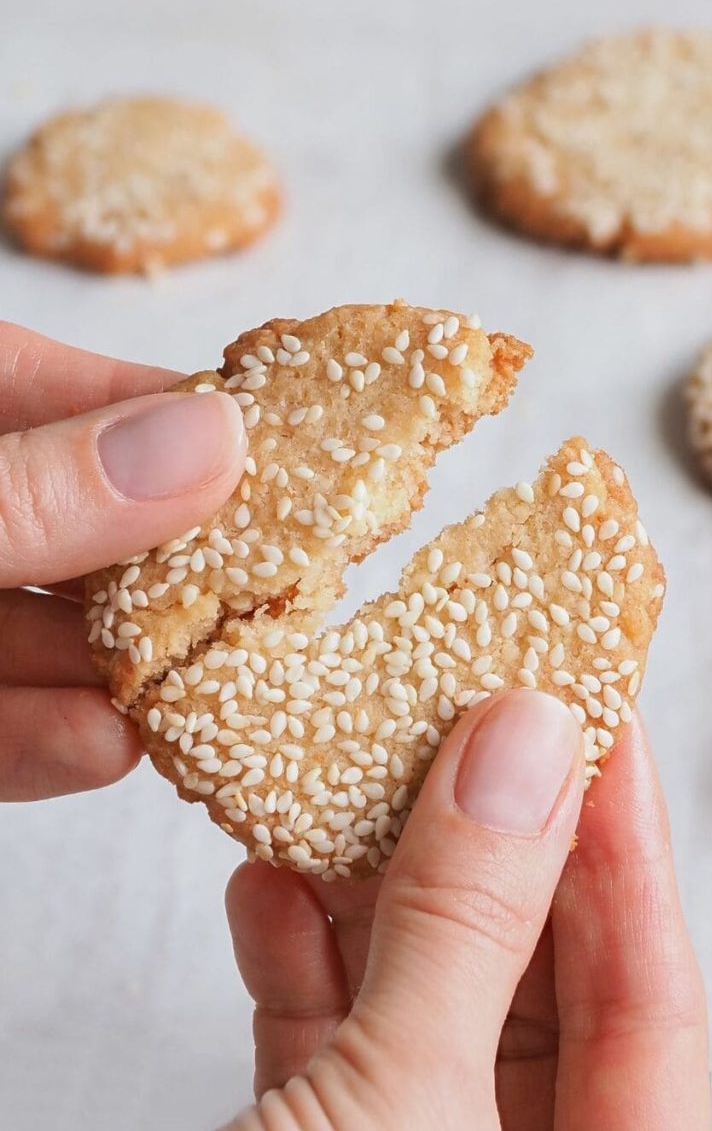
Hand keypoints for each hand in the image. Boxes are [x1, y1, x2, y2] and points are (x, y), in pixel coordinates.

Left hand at [0, 321, 245, 799]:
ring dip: (111, 669)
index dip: (150, 407)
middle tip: (264, 583)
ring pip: (29, 633)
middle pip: (62, 519)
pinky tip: (104, 748)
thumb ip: (36, 491)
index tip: (260, 442)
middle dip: (156, 560)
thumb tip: (210, 442)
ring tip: (203, 687)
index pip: (37, 382)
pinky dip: (38, 739)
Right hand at [223, 691, 711, 1130]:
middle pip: (533, 975)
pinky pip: (333, 1032)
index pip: (648, 997)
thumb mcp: (395, 1104)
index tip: (589, 715)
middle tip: (462, 722)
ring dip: (372, 886)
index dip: (623, 841)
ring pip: (424, 990)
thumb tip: (519, 754)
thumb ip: (462, 929)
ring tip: (351, 784)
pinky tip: (271, 884)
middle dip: (483, 842)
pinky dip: (299, 953)